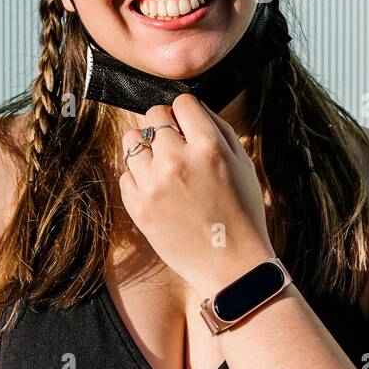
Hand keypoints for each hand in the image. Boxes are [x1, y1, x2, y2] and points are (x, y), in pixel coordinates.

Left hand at [118, 94, 274, 297]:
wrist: (231, 266)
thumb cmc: (243, 213)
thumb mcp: (243, 164)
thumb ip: (218, 128)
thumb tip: (193, 108)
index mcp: (208, 146)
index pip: (182, 102)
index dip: (186, 112)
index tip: (189, 125)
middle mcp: (177, 160)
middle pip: (153, 115)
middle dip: (164, 125)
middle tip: (175, 145)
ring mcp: (153, 184)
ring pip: (131, 140)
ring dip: (146, 147)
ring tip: (163, 165)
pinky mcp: (138, 207)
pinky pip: (125, 174)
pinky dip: (139, 178)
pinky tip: (159, 190)